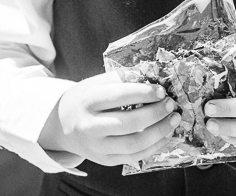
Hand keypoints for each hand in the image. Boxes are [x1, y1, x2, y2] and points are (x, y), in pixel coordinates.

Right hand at [38, 72, 179, 164]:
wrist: (61, 124)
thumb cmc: (85, 98)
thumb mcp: (96, 82)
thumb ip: (122, 79)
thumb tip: (153, 76)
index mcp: (88, 101)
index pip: (119, 96)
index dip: (144, 93)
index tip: (162, 90)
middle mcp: (91, 126)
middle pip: (129, 123)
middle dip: (155, 113)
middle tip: (171, 104)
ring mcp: (97, 147)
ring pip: (133, 144)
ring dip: (159, 132)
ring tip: (173, 119)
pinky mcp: (105, 160)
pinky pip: (133, 157)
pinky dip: (153, 147)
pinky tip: (165, 135)